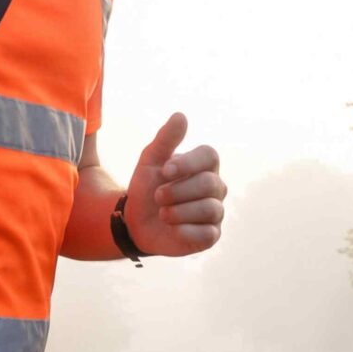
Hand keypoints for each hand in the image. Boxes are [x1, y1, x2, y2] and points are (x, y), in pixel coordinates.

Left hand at [122, 111, 226, 256]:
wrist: (135, 222)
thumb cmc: (147, 187)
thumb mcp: (150, 161)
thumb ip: (166, 139)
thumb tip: (180, 115)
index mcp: (204, 165)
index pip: (209, 156)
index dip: (188, 163)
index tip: (165, 170)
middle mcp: (216, 187)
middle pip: (208, 184)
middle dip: (177, 191)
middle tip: (157, 196)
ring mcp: (216, 212)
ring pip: (209, 209)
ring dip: (179, 211)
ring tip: (162, 213)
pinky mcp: (211, 236)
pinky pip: (207, 233)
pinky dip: (185, 230)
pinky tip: (171, 228)